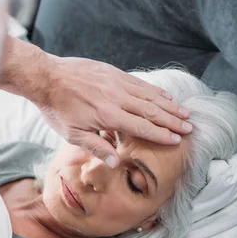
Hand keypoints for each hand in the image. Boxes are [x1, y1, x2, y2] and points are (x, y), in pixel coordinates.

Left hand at [37, 55, 191, 165]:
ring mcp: (116, 82)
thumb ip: (97, 148)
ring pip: (149, 95)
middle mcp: (116, 97)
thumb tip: (116, 164)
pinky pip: (139, 83)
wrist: (47, 78)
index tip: (176, 140)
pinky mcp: (113, 73)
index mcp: (107, 116)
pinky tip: (164, 97)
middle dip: (172, 120)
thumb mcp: (73, 135)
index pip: (141, 127)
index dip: (161, 134)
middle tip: (189, 128)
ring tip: (184, 113)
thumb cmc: (58, 110)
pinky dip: (154, 91)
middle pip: (151, 110)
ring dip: (168, 105)